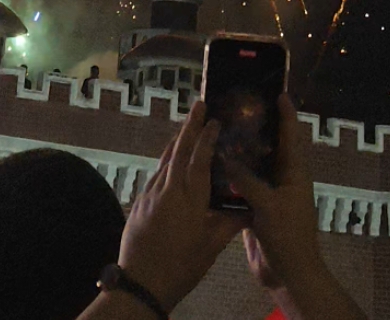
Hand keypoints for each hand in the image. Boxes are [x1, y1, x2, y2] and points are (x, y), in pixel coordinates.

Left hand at [117, 99, 239, 312]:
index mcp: (189, 199)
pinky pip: (156, 173)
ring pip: (166, 159)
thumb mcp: (210, 248)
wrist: (141, 284)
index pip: (199, 159)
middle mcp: (169, 190)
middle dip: (190, 125)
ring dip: (177, 141)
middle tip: (199, 104)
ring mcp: (151, 194)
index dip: (207, 137)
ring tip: (187, 127)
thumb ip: (229, 224)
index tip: (215, 120)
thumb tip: (250, 209)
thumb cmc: (181, 267)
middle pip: (179, 150)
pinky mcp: (140, 202)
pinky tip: (171, 161)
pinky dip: (166, 160)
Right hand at [230, 94, 321, 292]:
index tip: (279, 92)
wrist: (288, 272)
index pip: (291, 135)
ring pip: (256, 166)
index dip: (286, 114)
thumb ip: (247, 180)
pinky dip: (232, 176)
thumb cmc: (287, 234)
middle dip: (260, 128)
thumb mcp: (268, 205)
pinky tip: (215, 167)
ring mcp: (270, 194)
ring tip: (224, 132)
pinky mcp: (257, 208)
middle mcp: (283, 178)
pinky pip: (244, 186)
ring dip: (242, 152)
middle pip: (271, 147)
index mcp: (294, 172)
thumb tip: (226, 157)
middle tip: (241, 108)